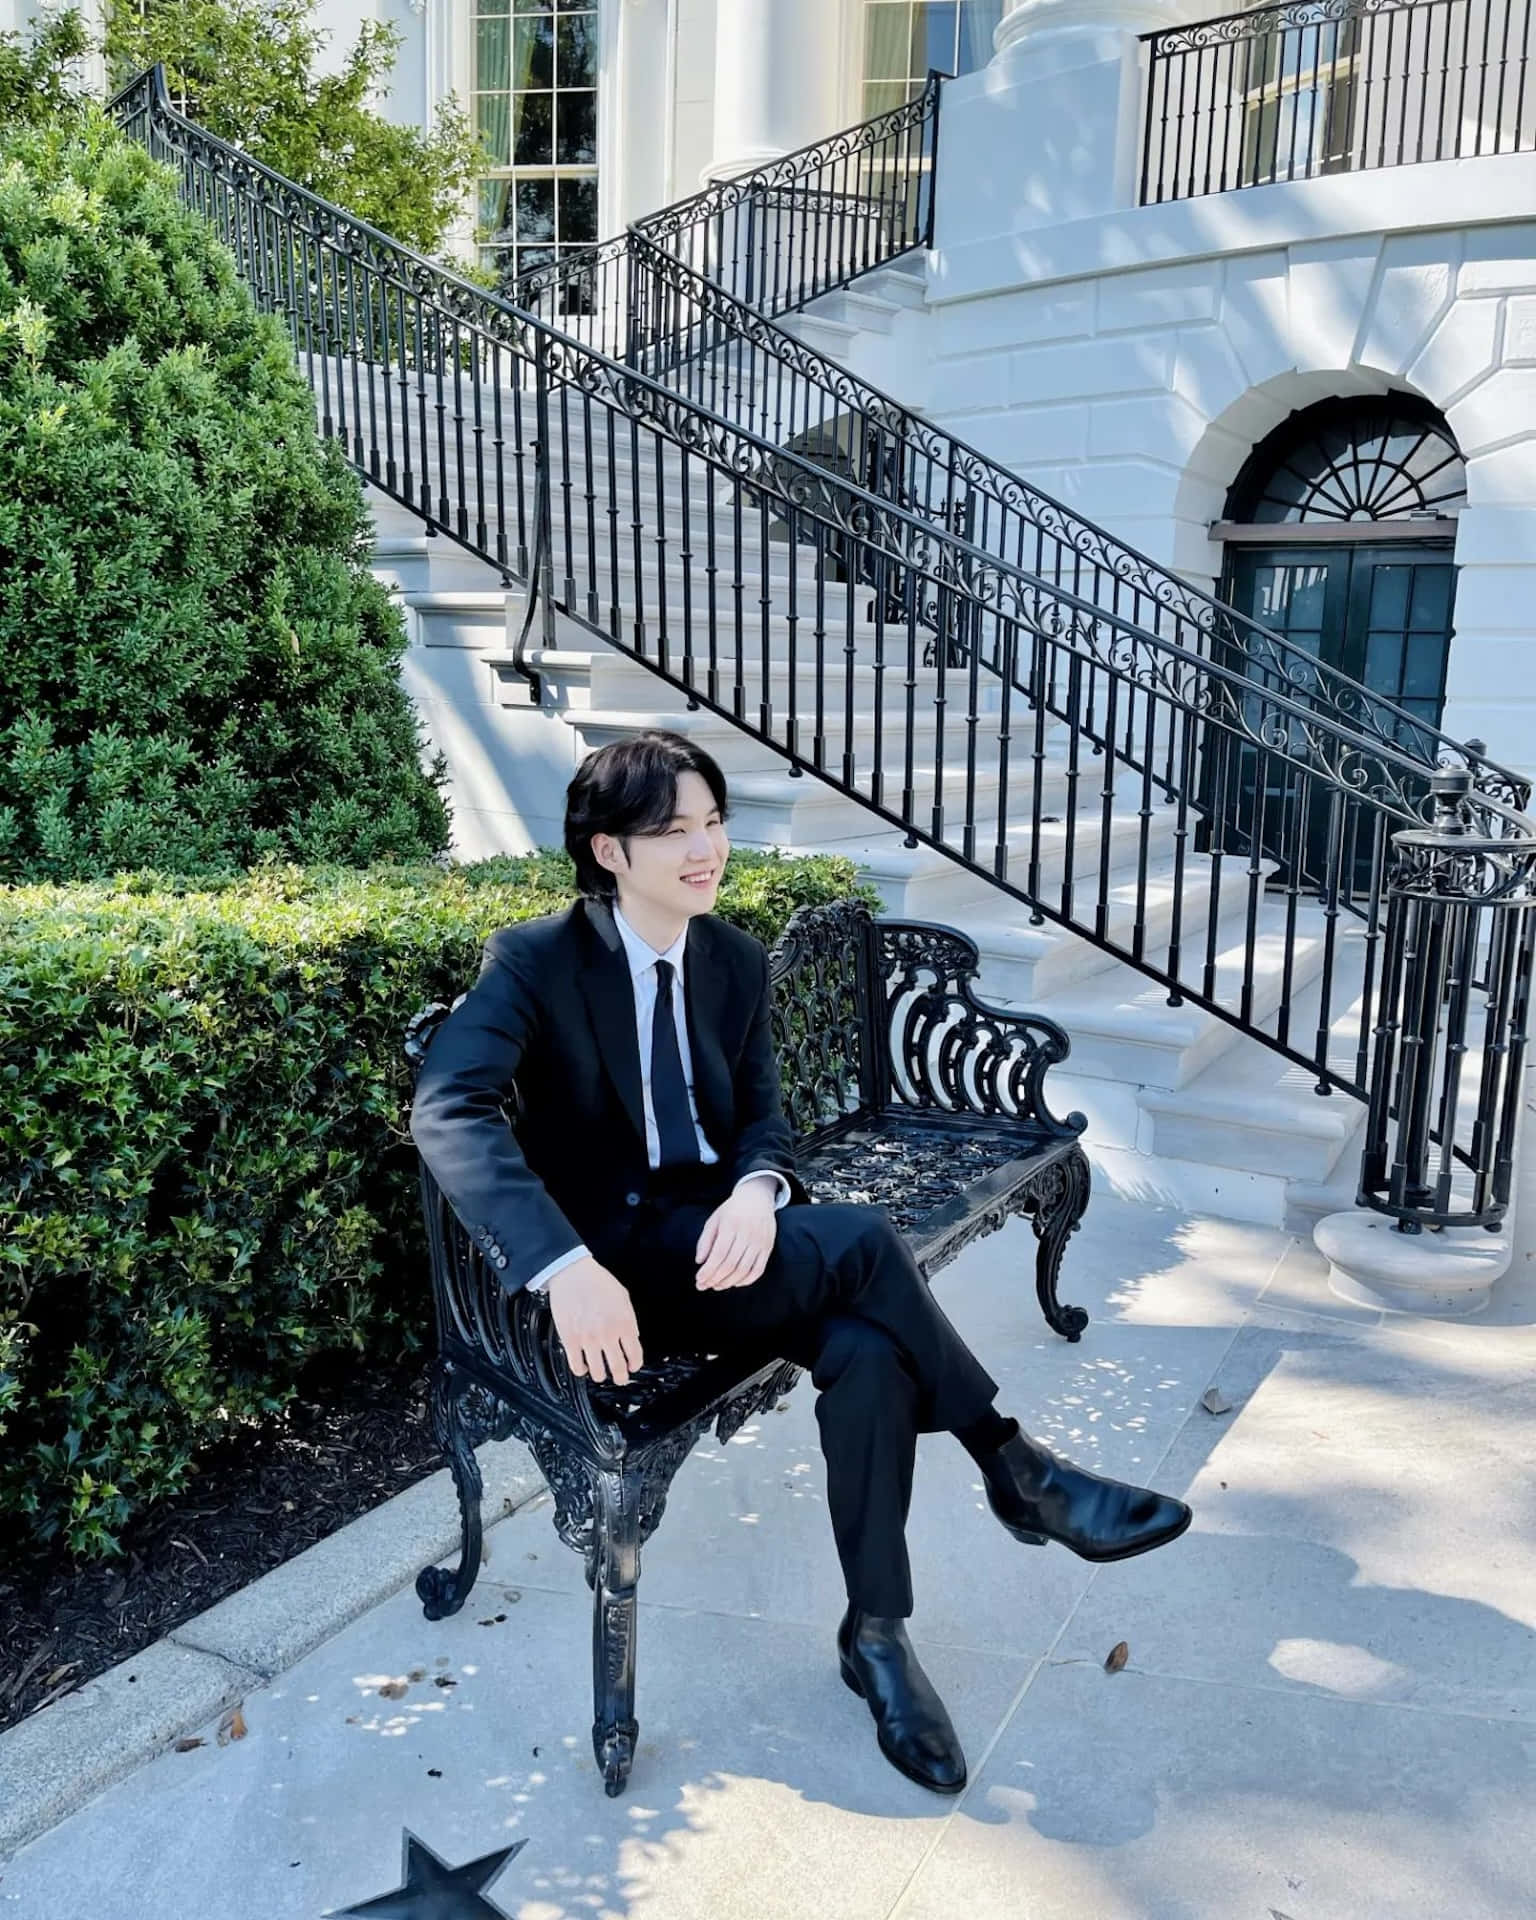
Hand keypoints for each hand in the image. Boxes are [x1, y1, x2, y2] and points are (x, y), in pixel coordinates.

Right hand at [547, 1256, 643, 1385]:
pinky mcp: (570, 1340)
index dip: (635, 1365)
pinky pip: (577, 1366)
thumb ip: (630, 1319)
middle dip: (621, 1378)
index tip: (632, 1367)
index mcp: (624, 1323)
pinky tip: (583, 1366)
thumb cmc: (597, 1281)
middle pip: (618, 1369)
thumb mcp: (623, 1297)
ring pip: (598, 1373)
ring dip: (600, 1376)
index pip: (635, 1355)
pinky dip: (581, 1370)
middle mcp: (607, 1334)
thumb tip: (633, 1336)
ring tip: (600, 1372)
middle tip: (619, 1378)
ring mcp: (588, 1339)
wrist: (572, 1273)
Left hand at [695, 1180, 777, 1289]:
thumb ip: (705, 1240)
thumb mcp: (714, 1220)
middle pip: (730, 1264)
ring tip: (717, 1285)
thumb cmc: (731, 1211)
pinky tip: (735, 1283)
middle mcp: (747, 1233)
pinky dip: (746, 1281)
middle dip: (715, 1278)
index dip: (708, 1270)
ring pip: (744, 1270)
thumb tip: (699, 1261)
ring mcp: (760, 1241)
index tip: (699, 1279)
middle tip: (704, 1286)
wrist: (757, 1199)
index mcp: (731, 1224)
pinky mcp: (768, 1247)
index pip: (719, 1254)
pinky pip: (758, 1270)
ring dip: (728, 1282)